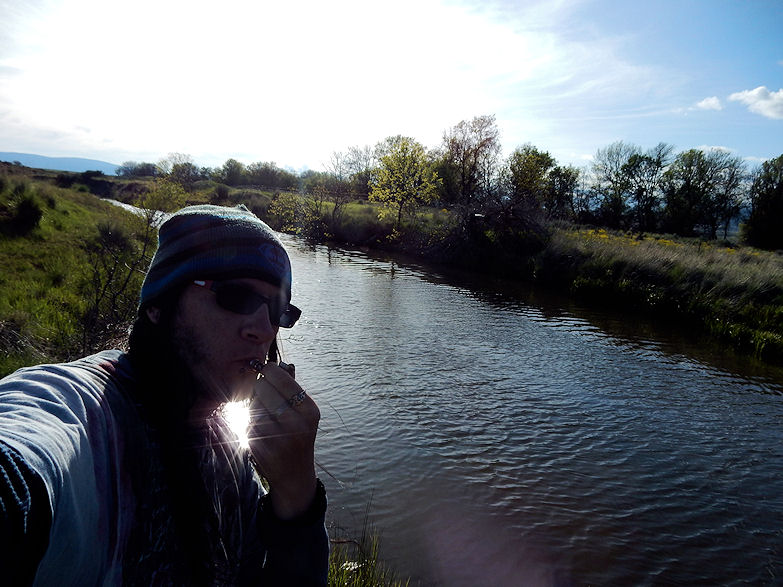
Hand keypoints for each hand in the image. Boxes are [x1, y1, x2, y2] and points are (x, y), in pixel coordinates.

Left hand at [247, 362, 318, 518]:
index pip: (280, 378)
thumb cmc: (298, 436)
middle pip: (262, 388)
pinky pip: (246, 421)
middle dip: (261, 387)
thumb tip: (282, 364)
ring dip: (255, 405)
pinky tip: (261, 430)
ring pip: (252, 404)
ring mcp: (275, 436)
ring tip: (267, 415)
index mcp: (309, 411)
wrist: (294, 475)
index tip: (268, 372)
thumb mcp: (304, 414)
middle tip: (266, 394)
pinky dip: (250, 421)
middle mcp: (295, 423)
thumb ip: (293, 388)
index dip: (270, 371)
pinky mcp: (258, 446)